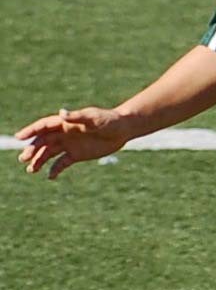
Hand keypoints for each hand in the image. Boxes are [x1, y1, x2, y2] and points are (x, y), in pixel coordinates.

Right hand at [15, 107, 130, 179]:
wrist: (123, 129)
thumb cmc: (109, 120)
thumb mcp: (94, 118)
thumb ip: (77, 117)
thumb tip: (61, 113)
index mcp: (65, 123)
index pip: (44, 126)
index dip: (31, 131)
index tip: (19, 137)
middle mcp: (64, 134)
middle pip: (43, 142)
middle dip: (32, 149)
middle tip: (24, 158)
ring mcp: (69, 145)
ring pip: (49, 153)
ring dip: (39, 161)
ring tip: (31, 170)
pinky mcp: (77, 155)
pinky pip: (62, 163)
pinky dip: (55, 169)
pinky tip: (50, 177)